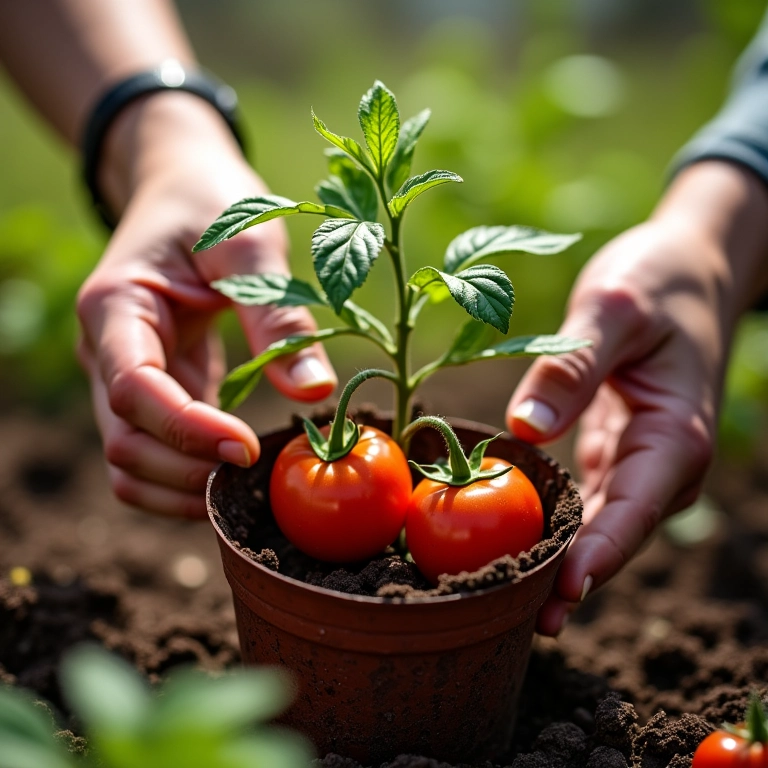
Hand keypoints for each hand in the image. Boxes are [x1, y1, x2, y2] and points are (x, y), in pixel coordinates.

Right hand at [77, 94, 335, 518]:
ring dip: (183, 487)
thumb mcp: (249, 245)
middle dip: (187, 472)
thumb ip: (277, 317)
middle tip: (260, 474)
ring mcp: (124, 376)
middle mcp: (106, 352)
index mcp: (116, 308)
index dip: (187, 430)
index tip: (249, 448)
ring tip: (249, 486)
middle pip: (125, 444)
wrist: (184, 186)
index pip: (132, 391)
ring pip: (131, 461)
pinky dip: (190, 473)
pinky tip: (241, 469)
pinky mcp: (155, 388)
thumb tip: (316, 394)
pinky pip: (158, 450)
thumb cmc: (213, 203)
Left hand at [506, 161, 767, 634]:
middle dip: (567, 580)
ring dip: (556, 564)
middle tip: (507, 619)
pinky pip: (585, 503)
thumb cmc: (657, 282)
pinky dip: (554, 528)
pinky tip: (514, 550)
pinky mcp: (613, 454)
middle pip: (615, 537)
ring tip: (501, 603)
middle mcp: (660, 464)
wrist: (686, 270)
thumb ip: (573, 367)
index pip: (635, 512)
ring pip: (598, 529)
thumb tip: (525, 427)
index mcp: (673, 436)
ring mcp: (637, 464)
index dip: (598, 557)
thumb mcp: (614, 310)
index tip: (558, 594)